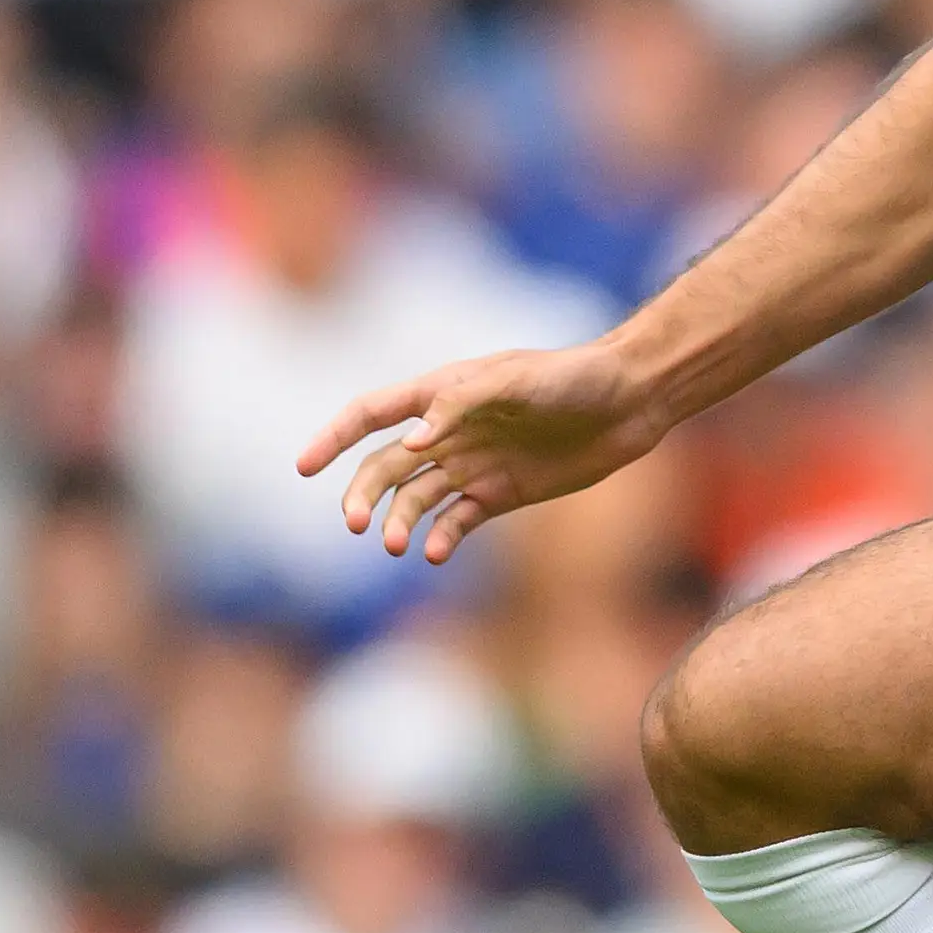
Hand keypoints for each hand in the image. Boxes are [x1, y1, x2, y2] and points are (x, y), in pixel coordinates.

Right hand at [295, 341, 661, 567]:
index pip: (370, 414)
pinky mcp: (501, 493)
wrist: (630, 400)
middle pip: (383, 466)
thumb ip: (461, 403)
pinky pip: (457, 520)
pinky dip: (441, 539)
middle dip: (362, 494)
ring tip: (394, 545)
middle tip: (358, 524)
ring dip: (398, 522)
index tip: (302, 468)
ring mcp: (472, 463)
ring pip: (414, 499)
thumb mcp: (516, 379)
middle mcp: (447, 431)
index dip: (332, 438)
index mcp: (440, 393)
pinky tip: (434, 555)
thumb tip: (412, 441)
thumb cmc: (572, 377)